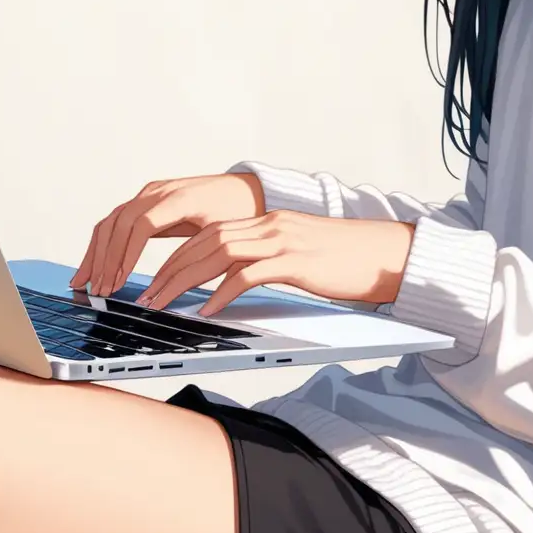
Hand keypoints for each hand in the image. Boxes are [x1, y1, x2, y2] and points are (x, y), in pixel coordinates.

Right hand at [70, 173, 265, 297]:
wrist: (246, 187)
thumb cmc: (239, 209)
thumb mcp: (225, 233)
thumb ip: (200, 254)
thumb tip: (180, 286)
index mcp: (178, 198)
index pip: (142, 224)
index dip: (127, 253)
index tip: (120, 280)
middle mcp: (157, 192)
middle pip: (119, 223)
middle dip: (105, 260)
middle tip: (99, 289)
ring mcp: (148, 194)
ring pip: (111, 222)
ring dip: (96, 253)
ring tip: (85, 281)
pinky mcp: (145, 201)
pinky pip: (116, 222)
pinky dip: (102, 245)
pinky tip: (94, 264)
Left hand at [137, 212, 416, 316]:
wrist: (388, 256)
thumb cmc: (344, 264)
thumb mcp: (296, 258)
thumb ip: (264, 263)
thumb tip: (228, 286)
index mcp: (266, 223)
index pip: (207, 234)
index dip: (175, 257)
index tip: (151, 281)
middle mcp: (269, 226)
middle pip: (204, 241)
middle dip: (169, 269)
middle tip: (144, 295)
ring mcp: (283, 241)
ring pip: (218, 253)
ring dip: (184, 279)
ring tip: (163, 303)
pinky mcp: (297, 261)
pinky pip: (250, 274)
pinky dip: (223, 291)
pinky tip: (207, 310)